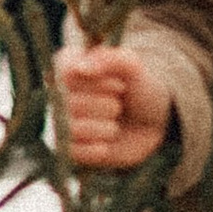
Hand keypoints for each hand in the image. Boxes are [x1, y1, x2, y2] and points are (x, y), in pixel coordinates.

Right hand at [53, 40, 171, 171]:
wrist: (153, 119)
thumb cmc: (140, 87)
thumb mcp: (134, 67)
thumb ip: (110, 59)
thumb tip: (80, 68)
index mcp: (68, 67)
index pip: (65, 73)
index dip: (97, 83)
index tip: (120, 85)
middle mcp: (59, 94)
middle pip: (70, 103)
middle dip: (105, 106)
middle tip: (119, 106)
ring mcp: (62, 122)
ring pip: (71, 128)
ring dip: (103, 128)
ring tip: (115, 125)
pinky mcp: (70, 148)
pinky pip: (72, 152)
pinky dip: (96, 149)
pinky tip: (108, 144)